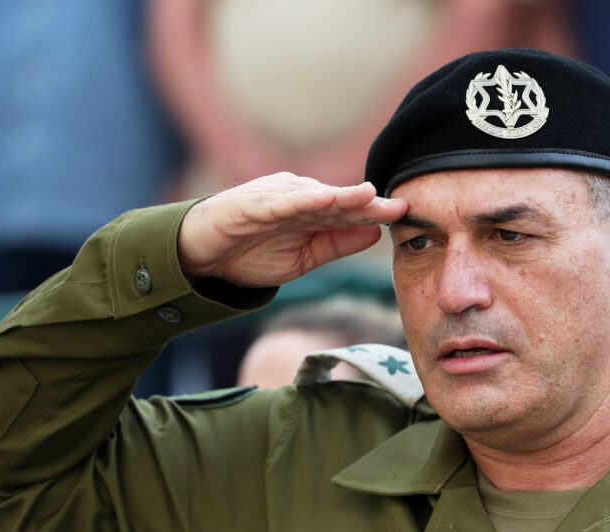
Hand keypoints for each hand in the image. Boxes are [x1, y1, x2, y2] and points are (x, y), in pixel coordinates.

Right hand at [178, 173, 407, 287]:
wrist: (200, 256)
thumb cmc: (251, 252)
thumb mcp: (304, 258)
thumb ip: (337, 244)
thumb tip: (375, 233)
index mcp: (312, 211)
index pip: (351, 211)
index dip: (377, 212)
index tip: (408, 214)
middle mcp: (297, 197)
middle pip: (339, 200)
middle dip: (368, 203)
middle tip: (399, 204)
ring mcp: (274, 198)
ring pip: (314, 196)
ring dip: (342, 196)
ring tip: (369, 195)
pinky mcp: (249, 204)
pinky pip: (280, 202)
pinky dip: (301, 200)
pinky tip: (323, 198)